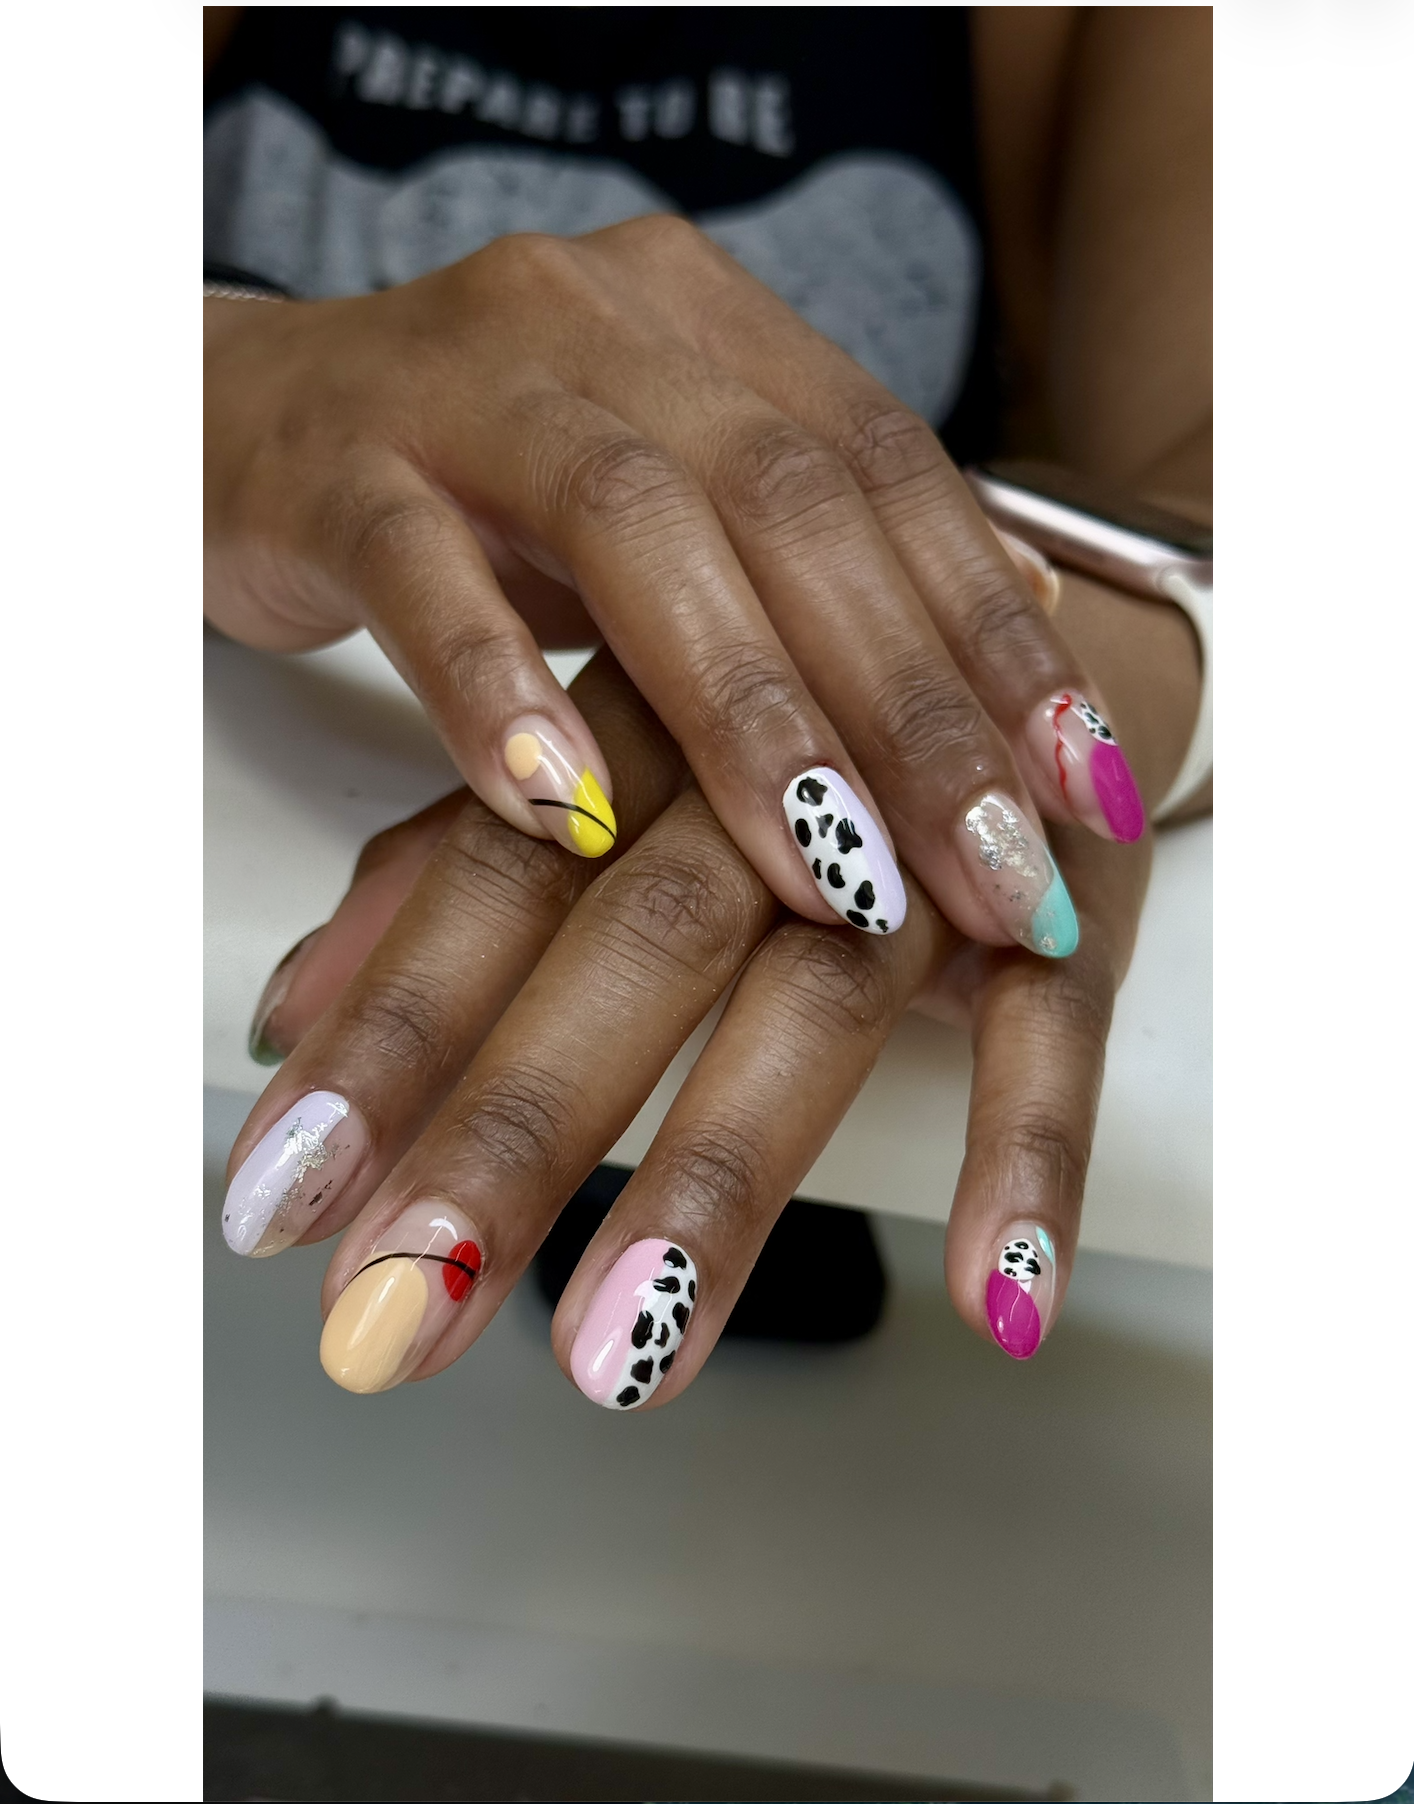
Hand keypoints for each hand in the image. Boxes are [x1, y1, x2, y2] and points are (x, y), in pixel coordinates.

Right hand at [205, 217, 1146, 957]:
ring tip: (837, 883)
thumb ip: (823, 560)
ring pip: (635, 529)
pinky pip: (419, 572)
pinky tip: (567, 819)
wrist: (242, 422)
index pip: (892, 473)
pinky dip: (500, 695)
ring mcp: (462, 380)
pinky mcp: (331, 460)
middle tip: (991, 882)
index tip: (1085, 791)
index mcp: (709, 329)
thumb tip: (1032, 626)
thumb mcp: (671, 512)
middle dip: (909, 709)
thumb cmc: (481, 495)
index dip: (999, 633)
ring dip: (752, 723)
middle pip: (794, 503)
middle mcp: (606, 322)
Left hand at [220, 644, 1152, 1398]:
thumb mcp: (599, 783)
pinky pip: (1055, 1034)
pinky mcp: (1072, 906)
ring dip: (724, 1174)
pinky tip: (986, 1300)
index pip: (495, 875)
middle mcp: (779, 783)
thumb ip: (448, 876)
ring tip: (619, 1352)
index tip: (280, 1197)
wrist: (1013, 638)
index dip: (388, 1035)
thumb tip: (281, 1010)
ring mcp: (935, 846)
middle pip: (640, 937)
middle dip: (515, 1129)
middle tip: (401, 1309)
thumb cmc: (776, 735)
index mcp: (644, 731)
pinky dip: (1031, 1156)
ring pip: (825, 996)